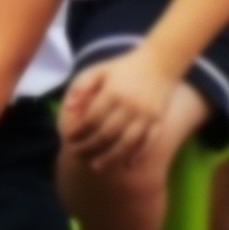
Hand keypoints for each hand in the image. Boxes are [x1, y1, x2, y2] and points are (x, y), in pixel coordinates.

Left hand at [60, 56, 176, 165]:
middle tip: (77, 156)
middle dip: (90, 147)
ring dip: (112, 157)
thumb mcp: (99, 70)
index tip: (68, 140)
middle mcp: (130, 106)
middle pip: (108, 133)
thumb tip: (68, 108)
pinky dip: (140, 155)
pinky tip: (128, 165)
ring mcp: (146, 115)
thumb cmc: (123, 68)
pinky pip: (150, 141)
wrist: (160, 63)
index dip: (79, 131)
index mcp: (113, 93)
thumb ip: (82, 87)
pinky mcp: (159, 120)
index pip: (92, 118)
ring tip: (97, 167)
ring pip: (128, 142)